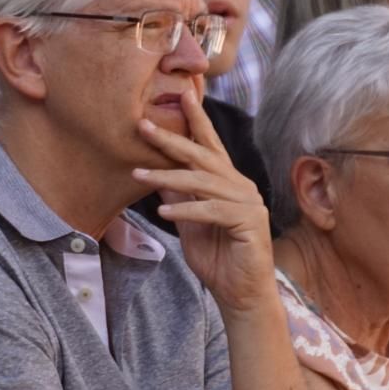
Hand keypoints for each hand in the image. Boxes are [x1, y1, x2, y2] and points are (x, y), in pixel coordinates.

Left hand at [132, 89, 275, 313]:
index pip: (210, 145)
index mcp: (228, 182)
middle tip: (144, 125)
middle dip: (171, 139)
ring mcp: (248, 202)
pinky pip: (212, 210)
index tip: (182, 95)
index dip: (196, 120)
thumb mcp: (189, 223)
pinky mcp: (249, 222)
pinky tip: (165, 213)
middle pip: (203, 156)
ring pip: (204, 182)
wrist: (241, 294)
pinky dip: (187, 211)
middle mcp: (240, 186)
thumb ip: (180, 198)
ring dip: (168, 178)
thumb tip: (158, 173)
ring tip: (139, 175)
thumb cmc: (218, 259)